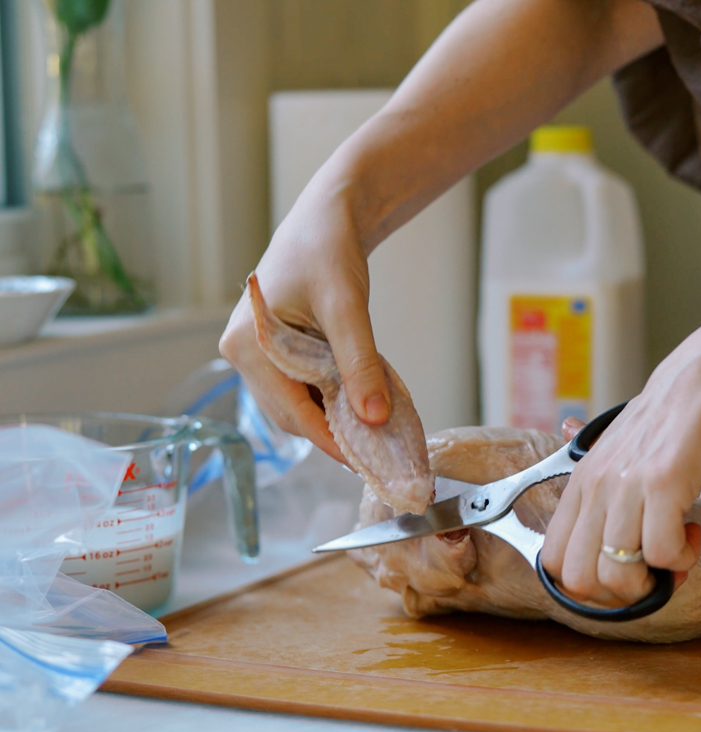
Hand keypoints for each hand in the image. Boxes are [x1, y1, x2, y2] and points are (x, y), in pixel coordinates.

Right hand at [220, 182, 389, 465]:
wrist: (325, 218)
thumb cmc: (329, 252)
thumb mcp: (348, 309)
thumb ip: (360, 365)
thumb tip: (375, 419)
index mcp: (248, 345)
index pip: (290, 411)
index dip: (330, 440)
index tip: (364, 461)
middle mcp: (241, 353)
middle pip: (290, 413)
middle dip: (332, 430)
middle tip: (377, 445)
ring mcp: (254, 354)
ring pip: (295, 404)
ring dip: (331, 415)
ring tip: (372, 421)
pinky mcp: (271, 352)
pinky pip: (298, 387)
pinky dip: (328, 397)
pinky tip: (357, 397)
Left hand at [541, 310, 700, 605]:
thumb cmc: (673, 420)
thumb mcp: (622, 452)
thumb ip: (605, 487)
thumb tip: (600, 523)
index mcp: (581, 483)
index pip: (553, 560)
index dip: (589, 582)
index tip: (625, 567)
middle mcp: (595, 487)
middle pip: (578, 579)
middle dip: (618, 592)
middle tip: (652, 569)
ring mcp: (625, 487)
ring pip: (617, 575)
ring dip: (653, 579)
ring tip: (677, 550)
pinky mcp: (662, 485)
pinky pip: (663, 555)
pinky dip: (683, 558)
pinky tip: (693, 531)